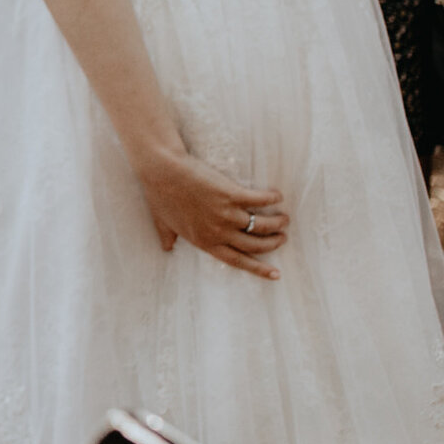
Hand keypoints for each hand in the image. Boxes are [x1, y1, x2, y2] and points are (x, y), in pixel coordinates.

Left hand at [133, 143, 288, 278]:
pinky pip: (260, 200)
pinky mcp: (231, 194)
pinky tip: (277, 196)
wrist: (159, 169)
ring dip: (278, 223)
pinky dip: (272, 198)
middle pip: (256, 245)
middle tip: (282, 237)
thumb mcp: (162, 222)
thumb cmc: (158, 194)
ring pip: (262, 225)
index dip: (259, 269)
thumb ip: (168, 236)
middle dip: (273, 243)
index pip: (238, 261)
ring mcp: (226, 214)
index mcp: (204, 242)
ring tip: (284, 219)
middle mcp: (218, 232)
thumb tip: (167, 247)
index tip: (277, 274)